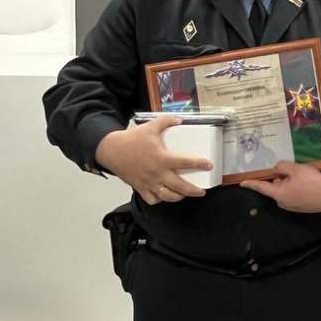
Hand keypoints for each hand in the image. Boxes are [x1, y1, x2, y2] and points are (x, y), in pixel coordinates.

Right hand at [95, 116, 212, 205]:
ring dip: (178, 197)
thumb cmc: (131, 139)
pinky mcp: (140, 187)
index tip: (209, 165)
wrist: (111, 150)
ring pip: (167, 196)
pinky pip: (152, 199)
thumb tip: (180, 120)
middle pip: (180, 187)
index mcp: (162, 158)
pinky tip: (164, 195)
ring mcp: (149, 182)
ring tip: (184, 194)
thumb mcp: (151, 126)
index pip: (185, 163)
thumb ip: (167, 121)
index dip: (199, 164)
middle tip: (201, 191)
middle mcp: (157, 173)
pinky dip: (159, 199)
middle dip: (193, 191)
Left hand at [240, 161, 320, 212]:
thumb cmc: (312, 182)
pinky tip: (308, 183)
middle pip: (276, 186)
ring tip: (304, 176)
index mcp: (279, 194)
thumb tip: (277, 170)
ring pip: (285, 190)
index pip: (261, 187)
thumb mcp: (296, 169)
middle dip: (281, 178)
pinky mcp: (301, 207)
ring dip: (290, 182)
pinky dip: (297, 188)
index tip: (242, 183)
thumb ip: (282, 167)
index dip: (251, 184)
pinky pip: (294, 194)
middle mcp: (283, 203)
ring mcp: (293, 206)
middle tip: (293, 170)